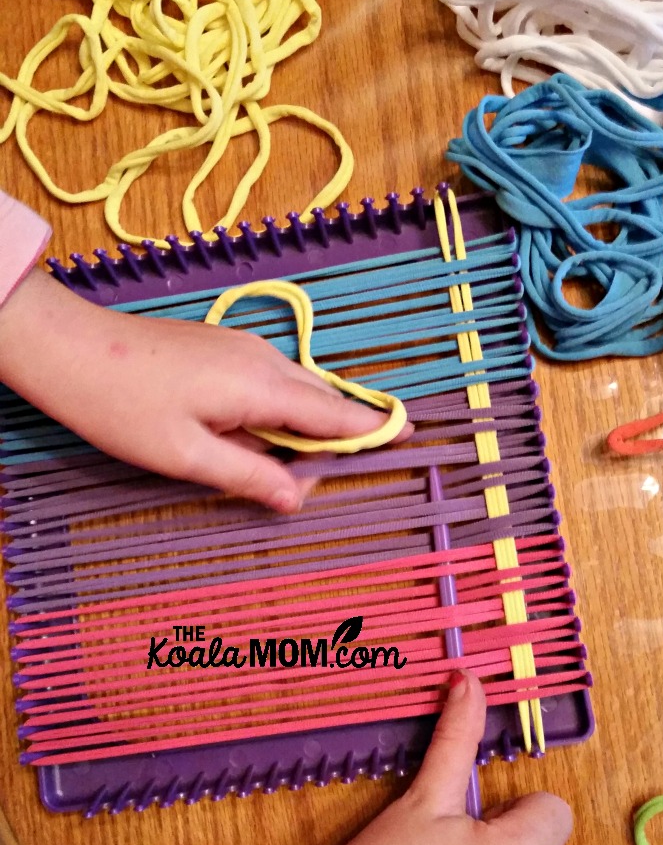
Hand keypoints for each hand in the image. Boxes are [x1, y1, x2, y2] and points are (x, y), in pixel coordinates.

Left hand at [0, 268, 410, 512]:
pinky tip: (259, 437)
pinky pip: (272, 381)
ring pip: (297, 389)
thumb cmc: (122, 407)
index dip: (373, 429)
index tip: (411, 438)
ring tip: (295, 467)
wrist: (70, 349)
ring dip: (305, 425)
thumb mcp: (187, 457)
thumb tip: (298, 498)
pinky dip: (281, 410)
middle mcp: (263, 359)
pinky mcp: (224, 347)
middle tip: (333, 479)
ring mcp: (244, 347)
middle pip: (322, 400)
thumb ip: (250, 476)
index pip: (335, 412)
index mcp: (262, 386)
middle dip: (337, 436)